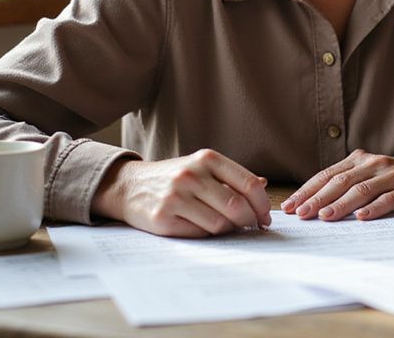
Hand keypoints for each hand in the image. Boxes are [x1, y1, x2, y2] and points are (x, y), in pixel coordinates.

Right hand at [91, 149, 271, 236]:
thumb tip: (264, 185)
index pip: (249, 184)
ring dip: (228, 230)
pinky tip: (203, 228)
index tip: (265, 217)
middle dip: (249, 221)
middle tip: (251, 227)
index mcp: (207, 159)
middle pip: (237, 207)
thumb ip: (231, 177)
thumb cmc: (173, 178)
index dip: (262, 204)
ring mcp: (176, 196)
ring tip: (225, 226)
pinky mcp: (163, 218)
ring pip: (220, 224)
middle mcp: (191, 175)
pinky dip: (207, 235)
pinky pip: (199, 234)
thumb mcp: (202, 168)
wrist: (129, 186)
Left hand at [281, 149, 393, 220]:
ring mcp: (392, 175)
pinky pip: (388, 199)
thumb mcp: (368, 176)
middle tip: (301, 213)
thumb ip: (346, 185)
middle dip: (318, 198)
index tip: (289, 206)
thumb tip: (312, 206)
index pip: (328, 175)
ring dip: (341, 204)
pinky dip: (374, 208)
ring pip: (361, 190)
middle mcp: (373, 164)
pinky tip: (361, 217)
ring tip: (324, 217)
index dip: (307, 190)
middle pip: (340, 182)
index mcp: (359, 160)